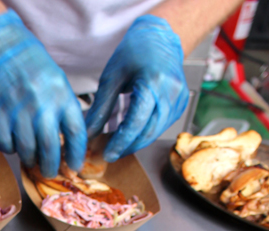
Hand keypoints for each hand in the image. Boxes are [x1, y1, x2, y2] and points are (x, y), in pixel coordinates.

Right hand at [0, 9, 85, 178]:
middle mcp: (41, 106)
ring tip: (31, 159)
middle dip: (52, 167)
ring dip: (30, 160)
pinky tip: (11, 142)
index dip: (77, 155)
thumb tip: (68, 138)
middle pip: (51, 149)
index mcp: (61, 95)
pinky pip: (6, 145)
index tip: (75, 166)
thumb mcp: (55, 79)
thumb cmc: (28, 61)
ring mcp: (18, 112)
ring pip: (27, 151)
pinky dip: (10, 149)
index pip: (76, 134)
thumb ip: (62, 107)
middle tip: (50, 172)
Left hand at [86, 15, 188, 161]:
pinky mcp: (179, 106)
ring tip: (117, 146)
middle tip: (109, 154)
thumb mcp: (112, 76)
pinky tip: (130, 135)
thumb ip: (101, 107)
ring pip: (155, 133)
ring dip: (135, 143)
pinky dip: (144, 134)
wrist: (161, 37)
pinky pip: (160, 127)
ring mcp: (178, 100)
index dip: (121, 142)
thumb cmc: (136, 51)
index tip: (107, 154)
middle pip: (148, 132)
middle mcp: (171, 93)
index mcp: (154, 83)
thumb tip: (89, 133)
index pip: (136, 123)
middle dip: (127, 147)